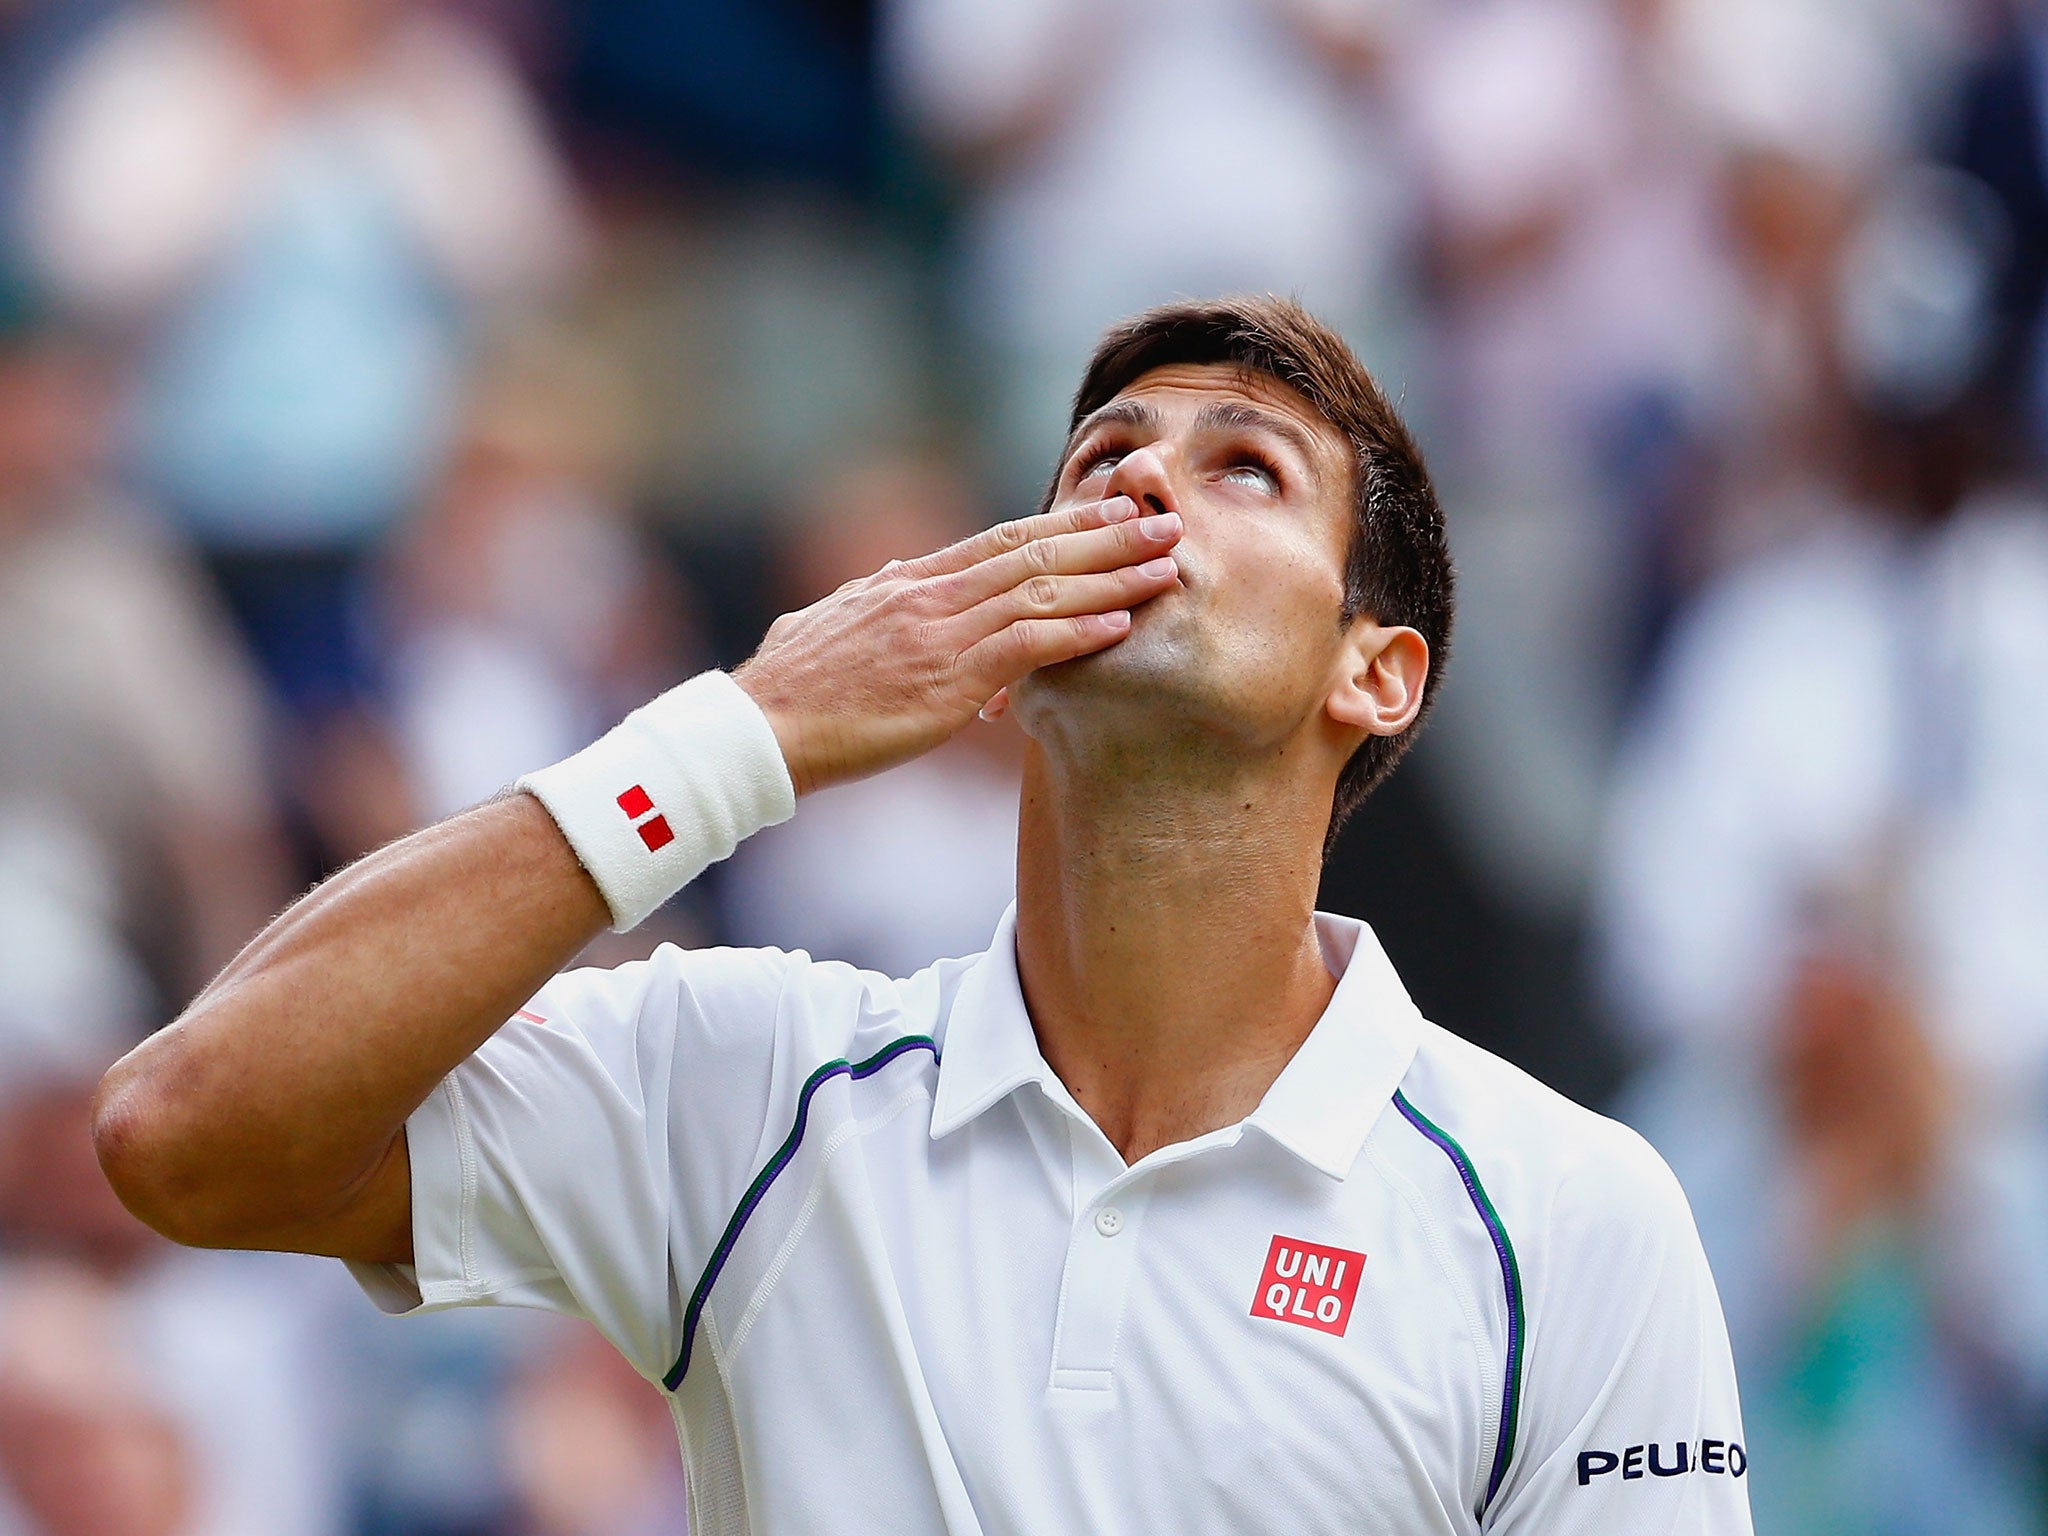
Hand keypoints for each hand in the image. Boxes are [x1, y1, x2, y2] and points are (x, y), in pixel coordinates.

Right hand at [733, 495, 1182, 794]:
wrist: (758, 727)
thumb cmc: (788, 688)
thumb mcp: (831, 622)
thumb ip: (871, 599)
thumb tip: (887, 581)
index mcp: (908, 580)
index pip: (1002, 540)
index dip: (1065, 524)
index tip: (1113, 512)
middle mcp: (930, 595)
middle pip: (1036, 553)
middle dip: (1108, 537)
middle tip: (1166, 522)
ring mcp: (939, 634)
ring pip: (1043, 592)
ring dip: (1112, 579)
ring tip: (1166, 569)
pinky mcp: (945, 680)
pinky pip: (1025, 647)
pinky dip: (1078, 634)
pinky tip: (1120, 627)